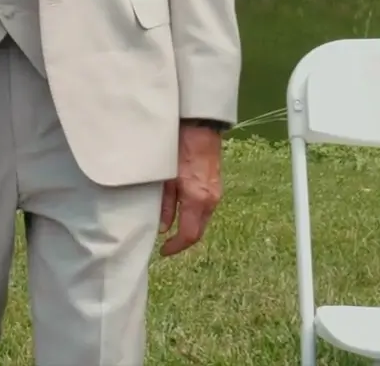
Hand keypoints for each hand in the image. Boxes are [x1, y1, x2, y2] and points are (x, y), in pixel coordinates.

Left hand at [158, 122, 223, 255]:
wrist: (199, 128)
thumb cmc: (177, 149)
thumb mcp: (164, 178)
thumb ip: (164, 204)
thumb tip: (163, 227)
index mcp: (197, 199)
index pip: (189, 234)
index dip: (176, 247)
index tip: (163, 251)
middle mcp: (210, 200)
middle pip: (198, 230)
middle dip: (182, 240)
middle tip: (166, 243)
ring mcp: (216, 194)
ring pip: (202, 220)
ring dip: (188, 227)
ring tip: (170, 227)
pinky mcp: (216, 187)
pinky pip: (205, 209)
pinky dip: (193, 215)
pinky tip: (180, 211)